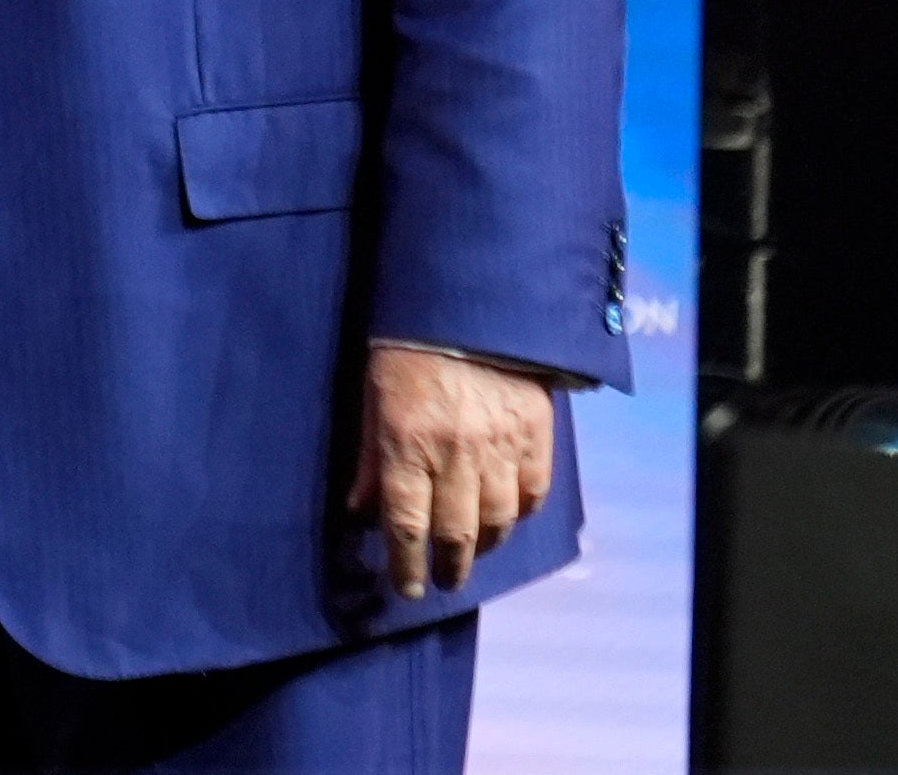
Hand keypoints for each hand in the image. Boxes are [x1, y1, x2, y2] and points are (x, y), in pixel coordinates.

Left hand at [347, 344, 554, 599]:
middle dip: (448, 567)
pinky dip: (522, 513)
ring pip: (499, 521)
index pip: (406, 526)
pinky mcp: (536, 436)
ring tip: (473, 553)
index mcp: (407, 446)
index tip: (406, 589)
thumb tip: (360, 512)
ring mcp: (501, 448)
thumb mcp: (373, 402)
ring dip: (485, 546)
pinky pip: (534, 492)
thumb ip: (370, 461)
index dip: (406, 566)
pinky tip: (509, 518)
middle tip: (444, 581)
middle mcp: (455, 455)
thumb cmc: (407, 352)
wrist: (468, 308)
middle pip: (456, 534)